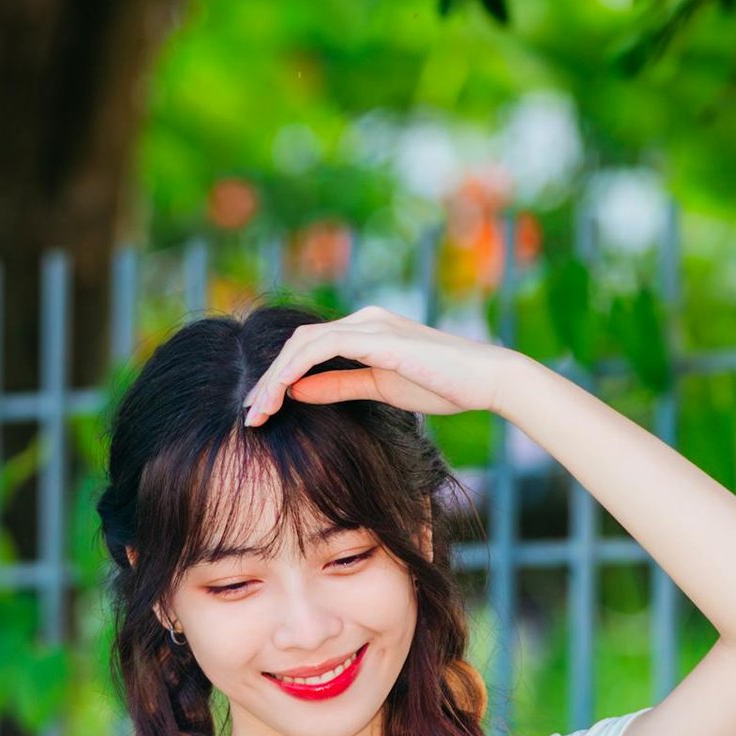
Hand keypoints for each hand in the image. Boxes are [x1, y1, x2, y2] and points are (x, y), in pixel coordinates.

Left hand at [242, 305, 517, 425]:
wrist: (485, 380)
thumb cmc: (443, 386)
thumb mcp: (380, 388)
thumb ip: (339, 386)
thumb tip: (298, 390)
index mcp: (366, 331)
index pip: (309, 349)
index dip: (279, 378)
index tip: (262, 411)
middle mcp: (364, 320)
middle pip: (298, 343)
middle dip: (268, 380)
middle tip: (250, 415)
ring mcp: (370, 324)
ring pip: (302, 344)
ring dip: (274, 378)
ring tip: (258, 412)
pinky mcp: (377, 336)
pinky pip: (322, 346)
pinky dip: (296, 368)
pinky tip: (281, 393)